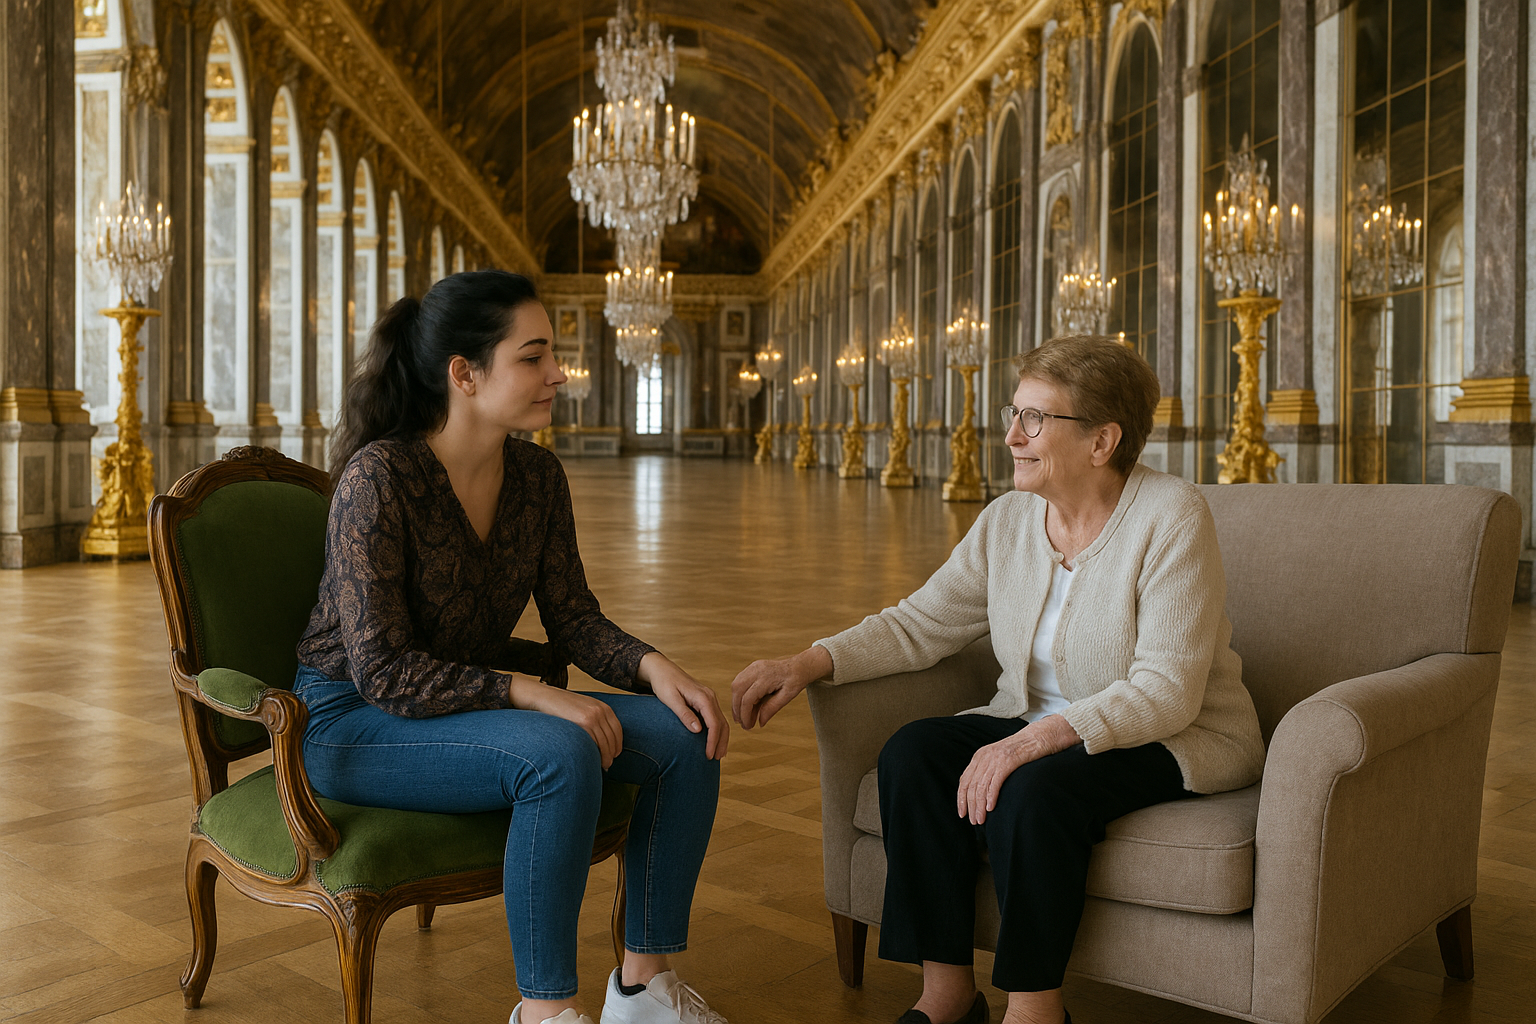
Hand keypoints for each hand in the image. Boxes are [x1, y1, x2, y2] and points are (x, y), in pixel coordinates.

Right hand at [507, 673, 622, 768]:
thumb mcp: (584, 707)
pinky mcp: (583, 723)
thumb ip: (595, 719)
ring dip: (605, 757)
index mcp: (603, 707)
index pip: (617, 730)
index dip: (618, 744)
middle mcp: (600, 711)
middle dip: (612, 753)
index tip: (615, 754)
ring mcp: (592, 717)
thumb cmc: (561, 706)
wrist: (544, 698)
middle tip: (608, 764)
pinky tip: (592, 760)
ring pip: (605, 743)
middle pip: (612, 738)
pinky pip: (593, 743)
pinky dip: (595, 754)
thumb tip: (603, 740)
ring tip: (603, 766)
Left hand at [639, 653, 729, 759]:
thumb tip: (698, 730)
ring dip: (721, 738)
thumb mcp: (671, 699)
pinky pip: (716, 717)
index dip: (713, 741)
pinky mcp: (705, 701)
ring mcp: (709, 698)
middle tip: (715, 759)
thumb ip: (684, 714)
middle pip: (722, 723)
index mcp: (703, 697)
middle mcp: (710, 697)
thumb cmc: (664, 683)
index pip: (714, 723)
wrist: (662, 669)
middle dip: (720, 742)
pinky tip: (714, 741)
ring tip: (718, 754)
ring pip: (721, 721)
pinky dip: (717, 731)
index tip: (708, 755)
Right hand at [730, 645, 831, 728]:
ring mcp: (753, 667)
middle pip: (738, 690)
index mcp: (766, 678)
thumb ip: (772, 708)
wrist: (798, 666)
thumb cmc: (795, 680)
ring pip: (736, 685)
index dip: (745, 714)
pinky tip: (743, 705)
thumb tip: (760, 723)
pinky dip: (738, 694)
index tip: (748, 726)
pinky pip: (739, 681)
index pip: (748, 698)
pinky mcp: (752, 667)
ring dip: (735, 702)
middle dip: (736, 709)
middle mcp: (756, 670)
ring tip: (741, 717)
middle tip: (742, 723)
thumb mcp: (787, 697)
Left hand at [956, 715, 1080, 823]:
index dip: (961, 798)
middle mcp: (984, 756)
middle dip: (970, 806)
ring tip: (981, 819)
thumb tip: (979, 794)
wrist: (1037, 738)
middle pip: (971, 785)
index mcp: (979, 756)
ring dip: (979, 805)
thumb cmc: (1020, 753)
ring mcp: (995, 758)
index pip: (964, 780)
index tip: (962, 814)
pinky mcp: (1007, 761)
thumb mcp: (998, 760)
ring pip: (981, 786)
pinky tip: (991, 808)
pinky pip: (995, 782)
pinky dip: (991, 796)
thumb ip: (988, 772)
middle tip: (974, 821)